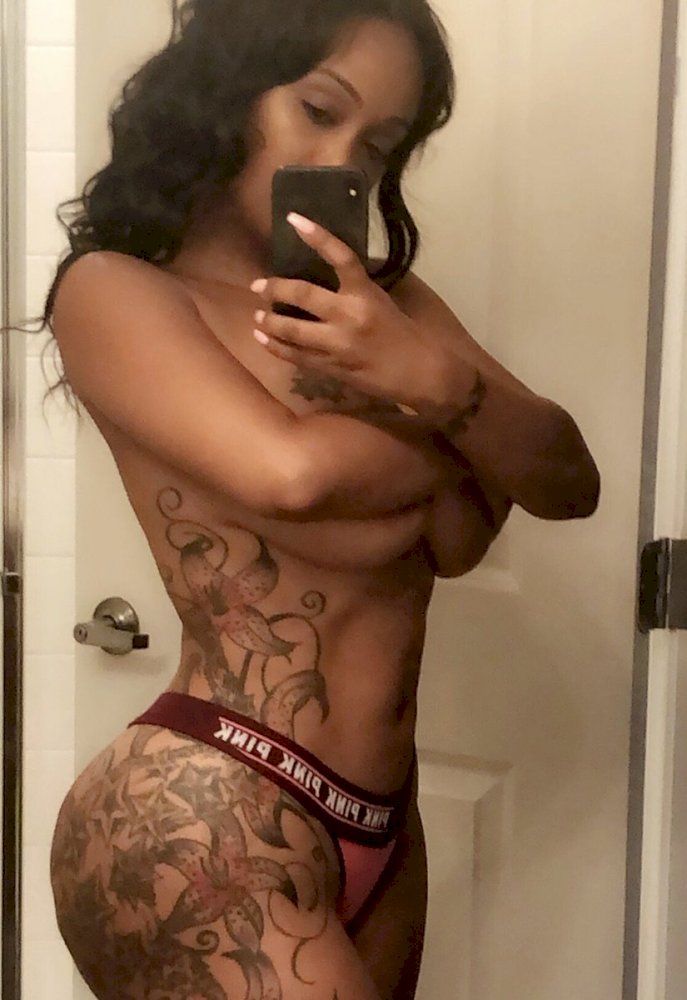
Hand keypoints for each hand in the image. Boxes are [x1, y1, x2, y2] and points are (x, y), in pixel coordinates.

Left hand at [250, 212, 432, 411]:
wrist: (419, 372)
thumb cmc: (403, 334)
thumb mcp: (382, 302)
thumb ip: (356, 289)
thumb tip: (325, 274)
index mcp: (366, 294)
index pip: (341, 256)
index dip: (317, 236)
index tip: (293, 219)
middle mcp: (349, 315)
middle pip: (303, 294)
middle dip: (275, 288)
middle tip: (258, 286)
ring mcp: (338, 343)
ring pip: (293, 329)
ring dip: (270, 321)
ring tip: (257, 316)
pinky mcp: (332, 367)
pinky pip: (297, 356)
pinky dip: (276, 347)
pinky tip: (263, 339)